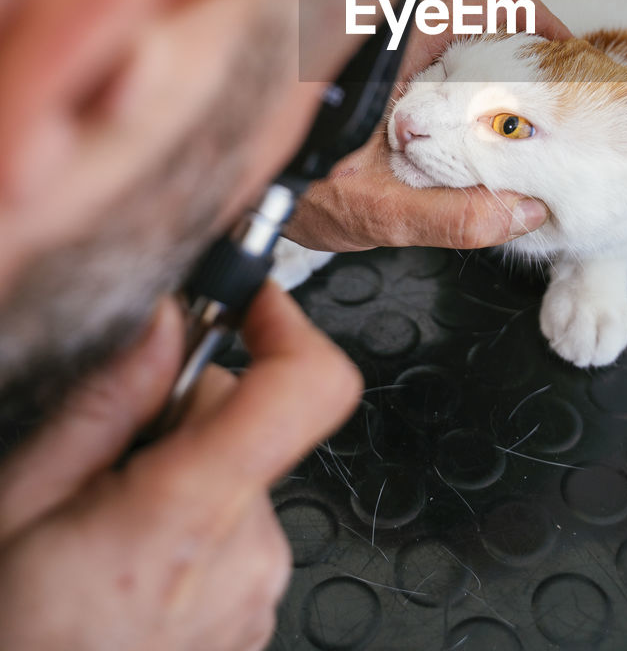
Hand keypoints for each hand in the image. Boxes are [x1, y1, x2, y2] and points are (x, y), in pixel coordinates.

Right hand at [0, 286, 360, 650]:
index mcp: (189, 516)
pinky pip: (240, 528)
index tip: (250, 299)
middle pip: (251, 418)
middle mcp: (248, 554)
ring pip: (241, 471)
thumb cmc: (13, 639)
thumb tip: (164, 319)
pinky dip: (195, 524)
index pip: (307, 387)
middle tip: (111, 453)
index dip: (287, 322)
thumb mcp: (20, 502)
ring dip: (185, 472)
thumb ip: (105, 403)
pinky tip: (132, 561)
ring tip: (109, 522)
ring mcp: (256, 591)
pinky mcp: (254, 614)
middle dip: (184, 412)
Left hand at [288, 0, 571, 251]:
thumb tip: (526, 210)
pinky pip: (427, 33)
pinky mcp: (364, 50)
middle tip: (554, 80)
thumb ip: (452, 216)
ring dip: (491, 43)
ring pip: (450, 13)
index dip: (538, 19)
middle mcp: (381, 21)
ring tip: (523, 91)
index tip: (569, 53)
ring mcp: (372, 31)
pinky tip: (476, 100)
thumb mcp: (376, 212)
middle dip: (522, 34)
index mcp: (392, 40)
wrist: (234, 186)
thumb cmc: (289, 191)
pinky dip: (461, 54)